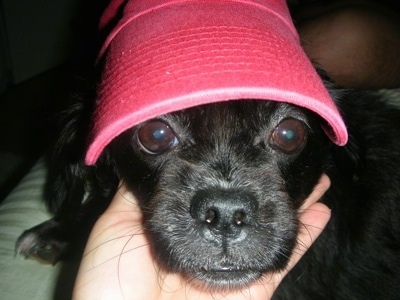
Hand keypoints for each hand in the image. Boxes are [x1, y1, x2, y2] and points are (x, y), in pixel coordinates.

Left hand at [73, 175, 330, 299]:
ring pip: (268, 228)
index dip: (228, 170)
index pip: (209, 191)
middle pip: (244, 207)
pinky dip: (306, 236)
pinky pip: (284, 259)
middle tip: (286, 156)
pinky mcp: (252, 285)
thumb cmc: (114, 279)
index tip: (245, 144)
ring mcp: (232, 262)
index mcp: (177, 226)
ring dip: (293, 203)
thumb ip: (141, 194)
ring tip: (313, 177)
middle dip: (267, 182)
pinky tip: (322, 211)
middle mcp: (208, 240)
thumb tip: (155, 159)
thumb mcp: (118, 225)